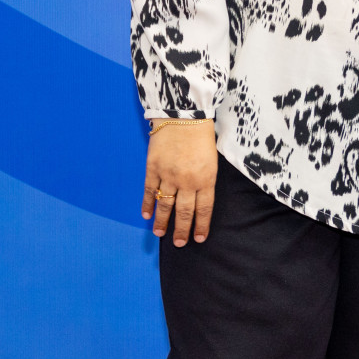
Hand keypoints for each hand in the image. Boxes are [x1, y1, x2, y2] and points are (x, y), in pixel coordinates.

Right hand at [142, 120, 217, 246]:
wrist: (184, 114)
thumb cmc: (202, 135)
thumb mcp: (212, 160)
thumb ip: (205, 180)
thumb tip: (198, 200)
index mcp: (206, 178)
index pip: (204, 209)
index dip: (201, 225)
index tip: (198, 238)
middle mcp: (187, 181)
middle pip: (184, 212)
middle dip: (182, 230)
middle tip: (179, 244)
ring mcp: (168, 175)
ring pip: (165, 205)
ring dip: (162, 221)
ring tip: (160, 234)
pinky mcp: (153, 168)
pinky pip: (150, 191)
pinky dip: (148, 204)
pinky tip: (146, 214)